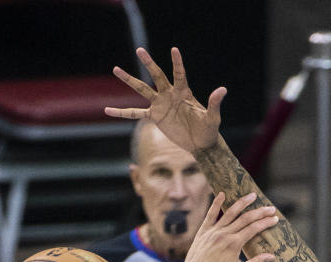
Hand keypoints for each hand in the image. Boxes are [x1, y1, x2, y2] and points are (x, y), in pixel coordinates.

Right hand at [106, 47, 221, 154]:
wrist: (201, 144)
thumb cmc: (209, 130)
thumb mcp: (213, 118)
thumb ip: (215, 103)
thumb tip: (223, 89)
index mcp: (184, 92)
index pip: (180, 74)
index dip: (177, 63)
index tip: (174, 49)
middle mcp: (170, 95)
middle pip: (157, 76)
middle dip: (148, 63)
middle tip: (139, 50)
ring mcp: (161, 105)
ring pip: (142, 89)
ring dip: (130, 80)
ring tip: (116, 69)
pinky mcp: (155, 117)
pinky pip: (135, 113)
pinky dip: (122, 112)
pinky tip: (108, 110)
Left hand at [169, 192, 276, 261]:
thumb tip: (272, 257)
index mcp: (234, 245)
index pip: (254, 229)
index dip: (266, 223)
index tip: (275, 219)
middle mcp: (224, 235)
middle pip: (245, 218)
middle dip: (260, 212)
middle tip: (271, 208)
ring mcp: (213, 231)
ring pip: (230, 212)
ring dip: (243, 203)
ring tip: (252, 195)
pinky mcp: (203, 231)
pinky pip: (211, 214)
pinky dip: (216, 203)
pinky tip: (223, 194)